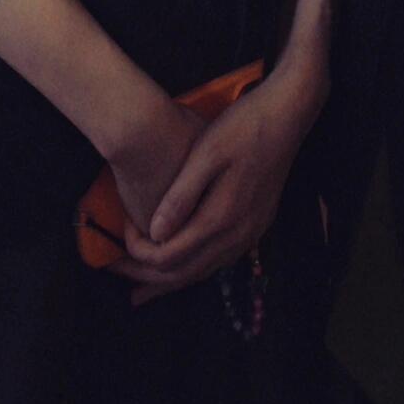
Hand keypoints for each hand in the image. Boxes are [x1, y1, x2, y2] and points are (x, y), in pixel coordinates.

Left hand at [114, 71, 314, 303]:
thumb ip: (181, 196)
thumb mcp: (207, 153)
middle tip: (115, 273)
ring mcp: (250, 234)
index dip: (139, 252)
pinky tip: (180, 265)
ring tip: (141, 288)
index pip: (170, 256)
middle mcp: (238, 235)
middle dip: (147, 278)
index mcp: (222, 218)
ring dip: (169, 281)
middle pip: (184, 274)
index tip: (119, 233)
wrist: (288, 115)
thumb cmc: (243, 127)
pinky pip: (217, 261)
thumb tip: (154, 233)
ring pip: (203, 272)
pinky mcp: (256, 226)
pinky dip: (191, 269)